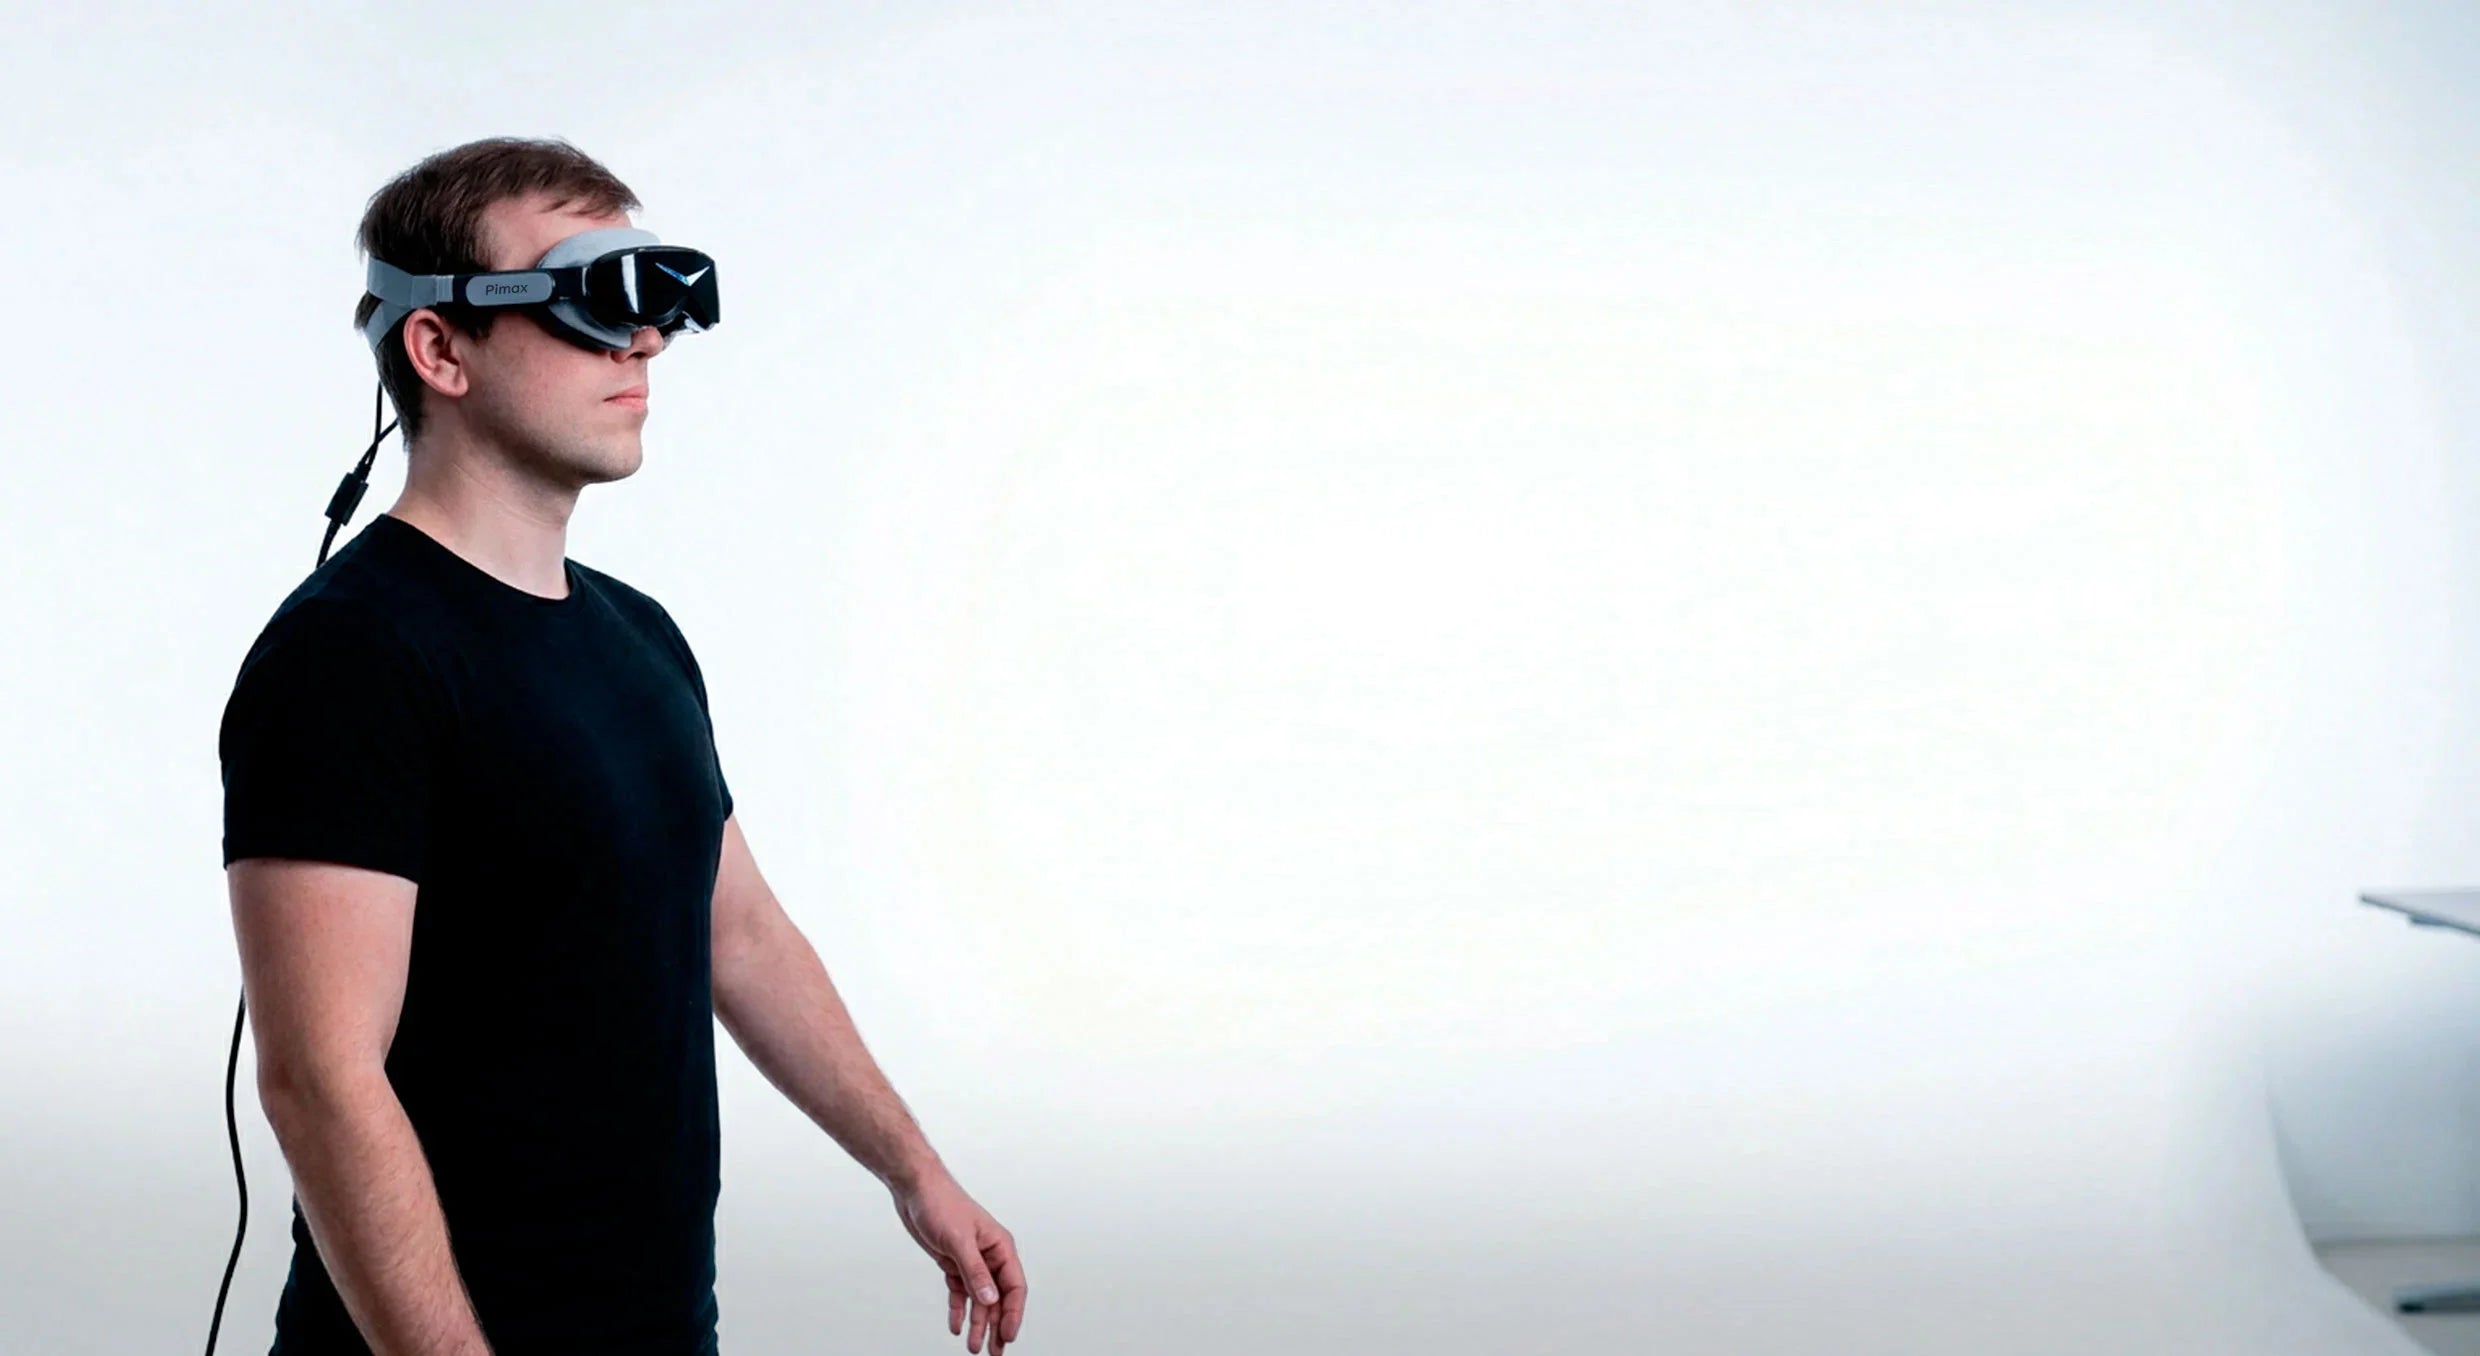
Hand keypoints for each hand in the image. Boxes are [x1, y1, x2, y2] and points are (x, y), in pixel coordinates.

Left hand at [890, 1168, 1026, 1353]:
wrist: (915, 1189)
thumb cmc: (941, 1203)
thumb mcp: (958, 1240)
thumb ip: (975, 1271)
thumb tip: (990, 1298)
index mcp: (1000, 1247)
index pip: (1014, 1287)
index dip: (1013, 1314)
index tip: (1008, 1336)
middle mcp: (990, 1256)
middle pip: (998, 1298)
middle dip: (997, 1326)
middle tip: (994, 1351)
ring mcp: (971, 1261)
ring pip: (979, 1299)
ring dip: (978, 1323)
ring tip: (974, 1347)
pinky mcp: (953, 1262)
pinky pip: (960, 1292)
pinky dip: (959, 1310)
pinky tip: (956, 1327)